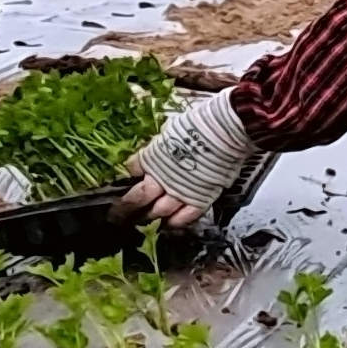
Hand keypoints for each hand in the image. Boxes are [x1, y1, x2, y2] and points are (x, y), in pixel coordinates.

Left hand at [117, 90, 257, 230]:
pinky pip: (184, 218)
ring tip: (145, 219)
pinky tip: (169, 224)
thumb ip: (162, 146)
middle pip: (137, 198)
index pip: (131, 171)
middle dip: (126, 208)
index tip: (126, 181)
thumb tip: (158, 149)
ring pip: (158, 212)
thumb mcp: (171, 130)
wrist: (227, 129)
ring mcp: (180, 190)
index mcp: (152, 157)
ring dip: (149, 216)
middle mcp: (161, 177)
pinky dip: (175, 223)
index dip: (128, 177)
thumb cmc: (202, 123)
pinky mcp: (200, 199)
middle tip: (119, 215)